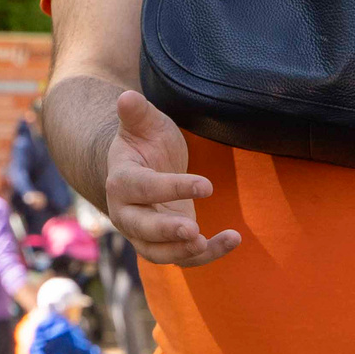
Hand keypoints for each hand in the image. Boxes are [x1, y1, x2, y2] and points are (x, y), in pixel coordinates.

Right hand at [107, 90, 240, 266]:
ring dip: (183, 252)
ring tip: (209, 243)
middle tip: (194, 232)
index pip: (142, 188)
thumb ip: (136, 113)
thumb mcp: (144, 124)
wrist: (144, 167)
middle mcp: (126, 212)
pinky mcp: (165, 244)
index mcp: (121, 181)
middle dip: (166, 233)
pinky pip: (183, 257)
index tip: (207, 186)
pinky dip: (208, 254)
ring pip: (157, 252)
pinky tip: (233, 239)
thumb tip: (127, 96)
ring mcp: (144, 233)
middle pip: (141, 229)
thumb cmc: (145, 142)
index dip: (171, 188)